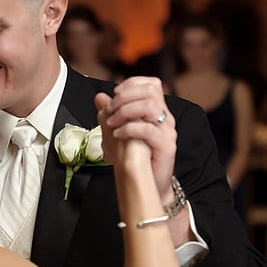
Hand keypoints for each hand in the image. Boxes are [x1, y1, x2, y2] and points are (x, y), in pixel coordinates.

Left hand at [100, 77, 176, 200]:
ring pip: (150, 106)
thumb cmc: (136, 157)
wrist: (149, 182)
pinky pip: (148, 129)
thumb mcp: (119, 130)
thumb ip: (111, 112)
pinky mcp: (166, 145)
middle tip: (110, 109)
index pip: (151, 84)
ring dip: (125, 111)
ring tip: (112, 123)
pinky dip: (129, 129)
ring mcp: (167, 130)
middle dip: (125, 96)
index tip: (115, 93)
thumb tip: (99, 96)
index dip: (132, 84)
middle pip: (150, 90)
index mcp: (156, 111)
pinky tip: (118, 134)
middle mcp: (165, 117)